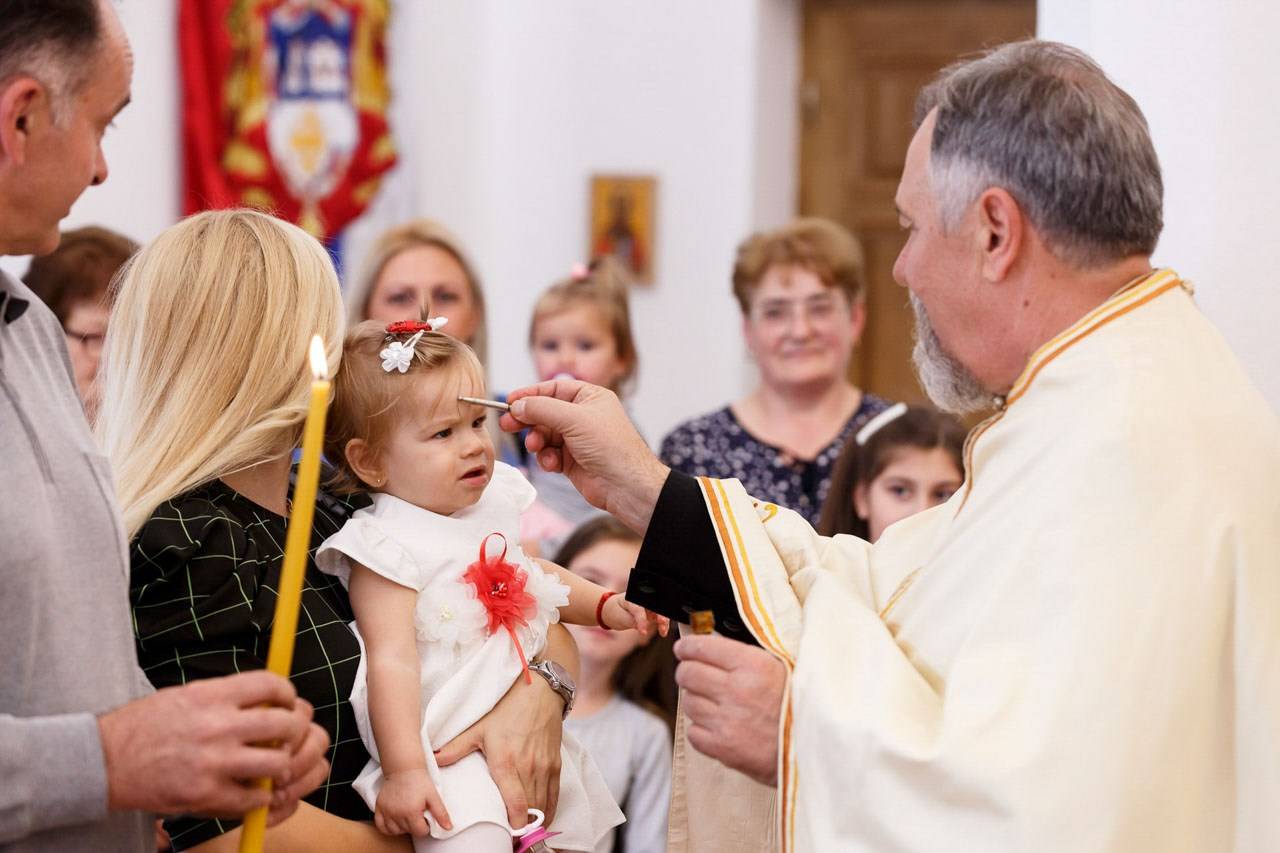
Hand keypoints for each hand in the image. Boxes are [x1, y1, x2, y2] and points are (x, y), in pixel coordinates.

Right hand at [98, 670, 328, 817]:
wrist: (103, 761)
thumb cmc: (144, 726)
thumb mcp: (186, 695)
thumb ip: (226, 697)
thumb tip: (267, 698)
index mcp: (212, 695)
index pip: (272, 685)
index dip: (288, 694)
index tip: (288, 702)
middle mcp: (217, 726)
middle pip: (285, 723)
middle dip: (295, 730)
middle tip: (289, 737)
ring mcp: (213, 762)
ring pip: (278, 763)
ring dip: (282, 766)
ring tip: (273, 767)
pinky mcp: (205, 795)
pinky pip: (255, 798)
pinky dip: (261, 797)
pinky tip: (252, 791)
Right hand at [374, 769, 450, 836]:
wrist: (404, 768)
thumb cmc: (419, 780)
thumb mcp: (434, 796)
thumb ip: (441, 813)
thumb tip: (448, 828)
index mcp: (411, 811)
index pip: (420, 832)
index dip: (425, 825)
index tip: (425, 815)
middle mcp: (397, 813)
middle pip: (408, 831)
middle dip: (414, 824)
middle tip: (417, 811)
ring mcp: (386, 811)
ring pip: (395, 831)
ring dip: (402, 827)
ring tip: (407, 814)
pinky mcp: (379, 808)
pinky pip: (381, 826)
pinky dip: (388, 826)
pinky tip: (395, 818)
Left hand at [433, 669, 563, 828]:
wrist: (539, 692)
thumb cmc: (507, 710)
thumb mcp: (479, 727)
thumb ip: (456, 747)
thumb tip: (432, 759)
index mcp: (506, 761)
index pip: (515, 803)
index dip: (513, 825)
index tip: (506, 838)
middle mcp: (528, 767)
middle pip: (529, 810)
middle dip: (521, 829)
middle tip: (510, 841)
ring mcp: (544, 767)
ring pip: (542, 805)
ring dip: (534, 823)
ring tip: (523, 835)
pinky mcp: (555, 765)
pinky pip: (554, 796)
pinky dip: (548, 811)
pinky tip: (540, 821)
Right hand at [503, 380, 667, 533]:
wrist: (625, 485)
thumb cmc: (611, 446)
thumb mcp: (574, 419)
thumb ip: (542, 409)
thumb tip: (517, 405)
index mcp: (589, 398)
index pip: (553, 389)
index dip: (530, 394)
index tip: (509, 401)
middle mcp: (583, 416)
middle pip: (544, 412)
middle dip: (527, 419)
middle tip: (507, 424)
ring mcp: (576, 439)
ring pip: (543, 435)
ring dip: (537, 441)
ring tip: (536, 447)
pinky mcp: (571, 460)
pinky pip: (549, 454)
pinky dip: (547, 458)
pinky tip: (553, 464)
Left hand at [602, 593, 670, 637]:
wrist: (612, 611)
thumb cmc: (615, 611)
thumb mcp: (620, 617)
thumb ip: (632, 621)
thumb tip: (645, 627)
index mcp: (633, 597)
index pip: (639, 608)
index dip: (642, 620)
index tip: (643, 632)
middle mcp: (642, 600)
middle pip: (655, 606)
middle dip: (661, 615)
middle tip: (662, 624)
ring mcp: (648, 606)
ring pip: (660, 612)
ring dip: (664, 621)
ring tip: (663, 631)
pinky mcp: (651, 613)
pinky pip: (659, 618)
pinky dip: (662, 625)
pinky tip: (663, 632)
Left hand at [675, 635, 785, 785]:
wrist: (816, 749)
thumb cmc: (800, 706)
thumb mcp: (782, 667)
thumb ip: (747, 655)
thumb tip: (712, 642)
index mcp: (754, 664)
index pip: (702, 647)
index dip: (687, 647)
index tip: (683, 648)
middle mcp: (737, 690)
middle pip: (688, 673)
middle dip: (686, 671)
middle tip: (692, 673)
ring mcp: (727, 721)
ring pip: (688, 702)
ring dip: (696, 700)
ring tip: (713, 703)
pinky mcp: (724, 749)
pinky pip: (693, 733)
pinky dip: (701, 729)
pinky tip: (717, 725)